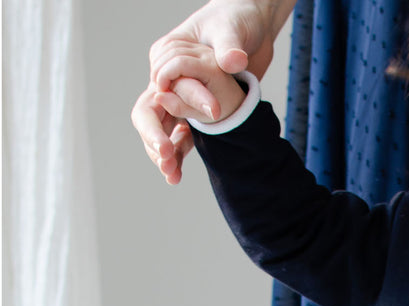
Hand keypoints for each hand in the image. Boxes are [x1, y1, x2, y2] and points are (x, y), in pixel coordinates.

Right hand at [132, 0, 284, 183]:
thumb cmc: (238, 19)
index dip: (175, 108)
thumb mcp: (232, 29)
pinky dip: (179, 153)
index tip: (195, 127)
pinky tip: (178, 175)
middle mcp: (168, 75)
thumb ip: (229, 46)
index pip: (162, 85)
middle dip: (155, 137)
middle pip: (150, 111)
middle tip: (168, 160)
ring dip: (165, 152)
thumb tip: (233, 60)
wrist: (253, 25)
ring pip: (162, 127)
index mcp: (168, 53)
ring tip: (172, 176)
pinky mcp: (197, 108)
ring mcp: (181, 94)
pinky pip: (181, 134)